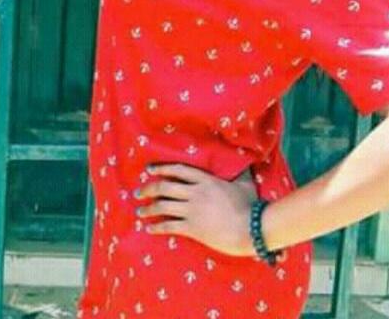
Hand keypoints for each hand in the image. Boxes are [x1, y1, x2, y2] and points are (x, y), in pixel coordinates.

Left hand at [133, 162, 257, 257]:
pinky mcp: (193, 228)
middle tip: (138, 192)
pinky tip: (149, 228)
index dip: (162, 168)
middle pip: (165, 187)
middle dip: (148, 189)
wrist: (251, 228)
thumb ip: (240, 172)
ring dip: (148, 208)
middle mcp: (195, 193)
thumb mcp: (244, 183)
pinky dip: (157, 226)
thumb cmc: (250, 205)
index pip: (178, 170)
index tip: (149, 169)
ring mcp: (192, 211)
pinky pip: (169, 226)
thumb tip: (246, 161)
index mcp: (206, 180)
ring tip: (139, 211)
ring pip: (163, 207)